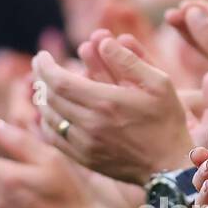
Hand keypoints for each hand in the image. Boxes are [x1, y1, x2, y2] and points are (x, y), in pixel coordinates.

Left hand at [31, 37, 195, 184]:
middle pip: (49, 98)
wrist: (168, 166)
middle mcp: (90, 124)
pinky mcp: (84, 159)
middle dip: (40, 78)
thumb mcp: (158, 83)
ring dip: (42, 99)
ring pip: (49, 118)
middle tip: (40, 66)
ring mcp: (85, 144)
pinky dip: (47, 122)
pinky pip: (54, 138)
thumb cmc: (166, 121)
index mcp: (105, 102)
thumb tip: (102, 42)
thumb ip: (129, 60)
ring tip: (43, 86)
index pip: (58, 80)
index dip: (45, 66)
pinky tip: (51, 112)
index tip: (42, 55)